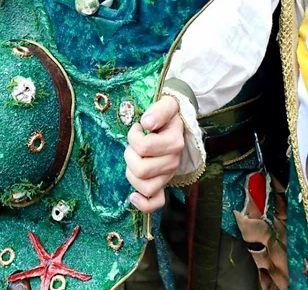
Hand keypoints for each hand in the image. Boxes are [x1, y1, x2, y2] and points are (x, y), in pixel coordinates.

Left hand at [124, 95, 182, 212]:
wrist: (177, 123)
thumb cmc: (168, 114)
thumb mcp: (167, 104)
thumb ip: (159, 110)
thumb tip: (147, 123)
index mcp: (175, 142)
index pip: (144, 147)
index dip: (134, 135)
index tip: (139, 127)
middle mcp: (173, 161)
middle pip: (141, 170)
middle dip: (130, 155)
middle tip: (134, 144)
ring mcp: (168, 175)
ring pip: (144, 187)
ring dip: (131, 172)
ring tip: (134, 158)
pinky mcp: (163, 183)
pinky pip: (155, 202)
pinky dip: (143, 203)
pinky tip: (133, 196)